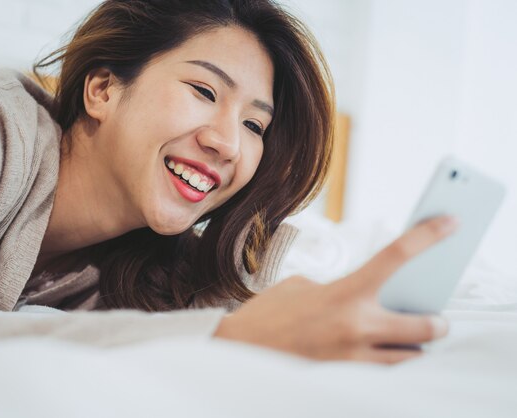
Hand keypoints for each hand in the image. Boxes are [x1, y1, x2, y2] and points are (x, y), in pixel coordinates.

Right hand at [213, 216, 457, 363]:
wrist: (239, 351)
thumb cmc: (268, 315)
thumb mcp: (302, 288)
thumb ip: (338, 289)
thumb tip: (363, 299)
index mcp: (345, 291)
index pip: (395, 255)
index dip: (429, 235)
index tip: (450, 223)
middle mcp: (357, 326)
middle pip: (425, 326)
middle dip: (436, 323)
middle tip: (433, 319)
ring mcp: (354, 358)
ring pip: (411, 359)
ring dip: (414, 349)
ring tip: (408, 342)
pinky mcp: (346, 380)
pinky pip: (384, 377)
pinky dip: (389, 367)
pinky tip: (381, 358)